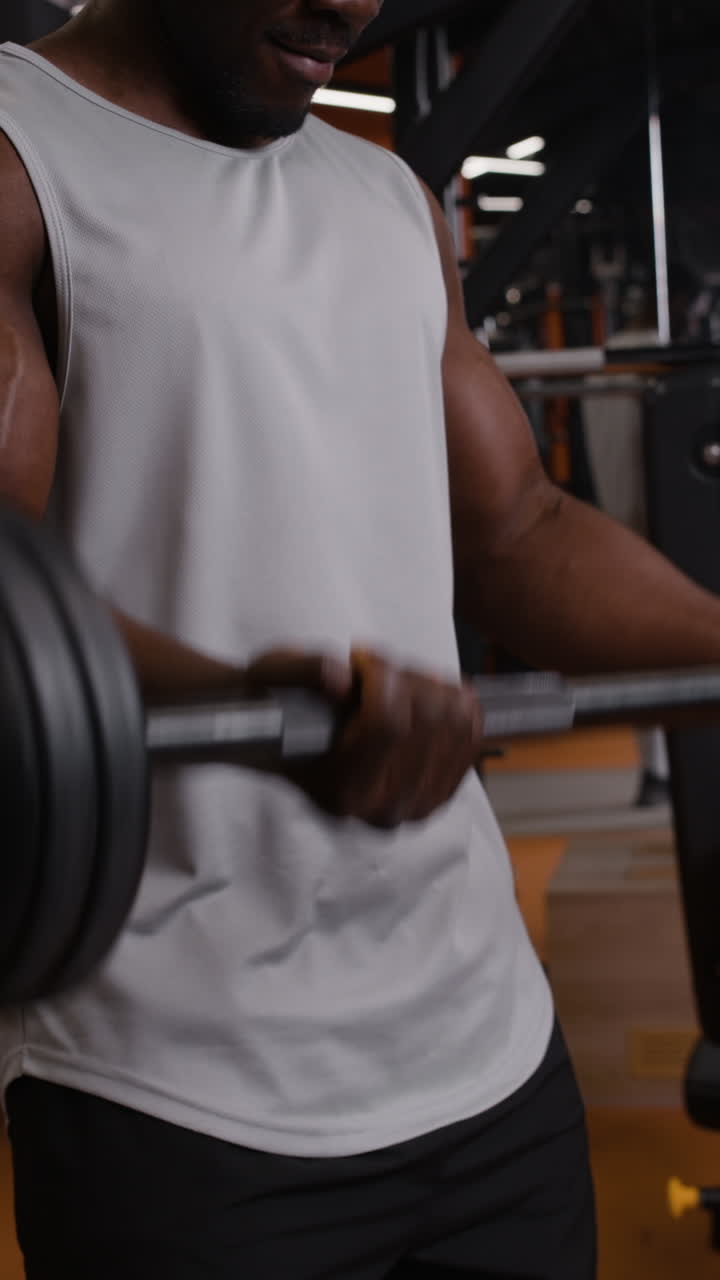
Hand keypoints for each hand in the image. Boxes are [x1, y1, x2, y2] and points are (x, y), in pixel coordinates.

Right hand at [245, 648, 484, 828]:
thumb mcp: (273, 674)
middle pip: (429, 717)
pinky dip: (454, 699)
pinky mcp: (442, 789)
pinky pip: (474, 731)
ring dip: (428, 684)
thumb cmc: (278, 707)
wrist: (285, 742)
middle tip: (373, 669)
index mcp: (342, 791)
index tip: (358, 653)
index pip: (388, 723)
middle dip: (403, 674)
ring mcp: (419, 803)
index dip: (380, 673)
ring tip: (395, 682)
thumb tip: (340, 677)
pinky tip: (422, 692)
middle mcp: (384, 809)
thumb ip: (303, 671)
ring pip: (456, 719)